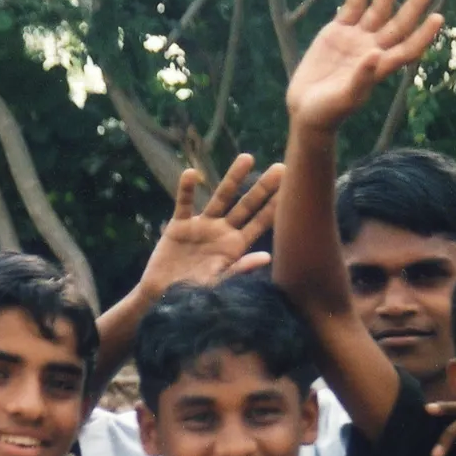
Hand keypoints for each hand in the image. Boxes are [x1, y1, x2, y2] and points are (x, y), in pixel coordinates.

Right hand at [138, 154, 282, 304]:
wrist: (163, 297)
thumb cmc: (193, 296)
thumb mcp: (218, 283)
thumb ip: (240, 268)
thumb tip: (267, 257)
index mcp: (235, 247)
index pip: (259, 224)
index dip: (274, 208)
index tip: (291, 191)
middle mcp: (221, 232)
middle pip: (246, 206)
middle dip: (262, 188)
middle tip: (281, 168)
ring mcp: (201, 226)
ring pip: (220, 197)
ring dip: (233, 179)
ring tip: (248, 158)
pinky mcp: (179, 225)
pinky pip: (183, 203)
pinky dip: (186, 189)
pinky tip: (191, 174)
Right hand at [286, 0, 441, 130]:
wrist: (305, 109)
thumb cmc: (328, 112)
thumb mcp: (344, 98)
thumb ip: (361, 78)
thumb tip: (376, 54)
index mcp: (380, 68)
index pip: (408, 48)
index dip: (423, 34)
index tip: (437, 17)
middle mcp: (373, 50)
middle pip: (399, 23)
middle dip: (414, 4)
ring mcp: (356, 39)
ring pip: (377, 10)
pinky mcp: (337, 31)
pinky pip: (352, 7)